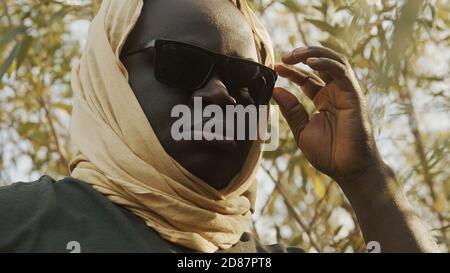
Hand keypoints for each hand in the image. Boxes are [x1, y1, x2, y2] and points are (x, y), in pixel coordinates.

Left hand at [273, 46, 381, 186]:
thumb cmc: (329, 154)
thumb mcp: (302, 130)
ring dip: (313, 53)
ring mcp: (346, 92)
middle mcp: (335, 92)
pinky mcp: (354, 95)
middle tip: (284, 56)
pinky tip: (309, 62)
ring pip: (333, 61)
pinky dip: (326, 63)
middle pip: (320, 64)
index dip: (291, 71)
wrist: (349, 170)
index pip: (306, 78)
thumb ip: (291, 110)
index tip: (275, 67)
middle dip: (302, 56)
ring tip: (293, 54)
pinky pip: (342, 72)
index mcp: (323, 100)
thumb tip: (275, 90)